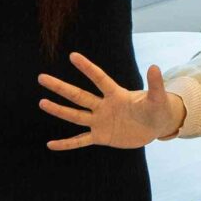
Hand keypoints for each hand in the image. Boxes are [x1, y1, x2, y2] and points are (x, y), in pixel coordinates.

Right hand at [36, 54, 184, 149]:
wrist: (154, 127)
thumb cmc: (156, 109)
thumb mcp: (158, 98)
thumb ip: (155, 85)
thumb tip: (155, 66)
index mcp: (116, 94)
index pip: (99, 79)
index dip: (87, 68)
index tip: (73, 55)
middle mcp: (104, 106)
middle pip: (78, 95)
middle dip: (61, 87)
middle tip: (41, 77)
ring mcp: (100, 121)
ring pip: (75, 115)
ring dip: (59, 110)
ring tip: (42, 103)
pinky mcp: (101, 137)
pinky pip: (80, 141)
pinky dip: (66, 144)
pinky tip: (51, 145)